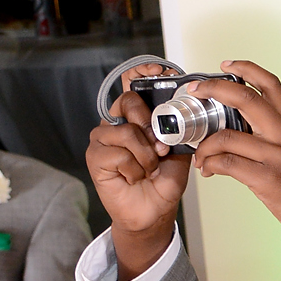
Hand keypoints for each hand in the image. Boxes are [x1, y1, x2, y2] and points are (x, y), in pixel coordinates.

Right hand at [85, 63, 186, 279]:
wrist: (154, 211)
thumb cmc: (163, 181)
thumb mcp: (180, 152)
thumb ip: (179, 131)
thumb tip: (185, 114)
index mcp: (136, 118)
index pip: (131, 86)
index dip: (142, 73)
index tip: (159, 68)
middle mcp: (117, 123)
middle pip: (128, 103)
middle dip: (150, 124)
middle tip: (160, 147)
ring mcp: (103, 139)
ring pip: (127, 132)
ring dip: (146, 155)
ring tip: (148, 169)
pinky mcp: (95, 157)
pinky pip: (119, 154)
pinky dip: (134, 168)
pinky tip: (134, 177)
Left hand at [185, 61, 280, 272]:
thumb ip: (275, 138)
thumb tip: (241, 131)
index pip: (271, 85)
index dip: (246, 69)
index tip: (226, 65)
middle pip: (245, 98)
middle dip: (213, 89)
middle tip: (195, 93)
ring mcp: (277, 157)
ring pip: (227, 136)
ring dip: (205, 145)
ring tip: (200, 156)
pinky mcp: (268, 180)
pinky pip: (227, 164)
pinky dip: (211, 165)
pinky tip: (209, 171)